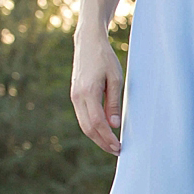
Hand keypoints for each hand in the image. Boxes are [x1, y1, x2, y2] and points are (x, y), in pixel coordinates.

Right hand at [71, 26, 122, 154]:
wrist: (88, 42)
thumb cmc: (105, 58)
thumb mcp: (115, 79)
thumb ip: (113, 102)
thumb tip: (114, 125)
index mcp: (87, 92)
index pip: (97, 123)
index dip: (107, 138)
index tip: (119, 147)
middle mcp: (77, 96)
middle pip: (88, 127)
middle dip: (102, 142)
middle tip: (117, 151)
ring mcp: (74, 96)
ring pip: (83, 124)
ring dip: (97, 137)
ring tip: (112, 145)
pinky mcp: (75, 95)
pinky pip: (83, 116)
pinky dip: (93, 128)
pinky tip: (104, 132)